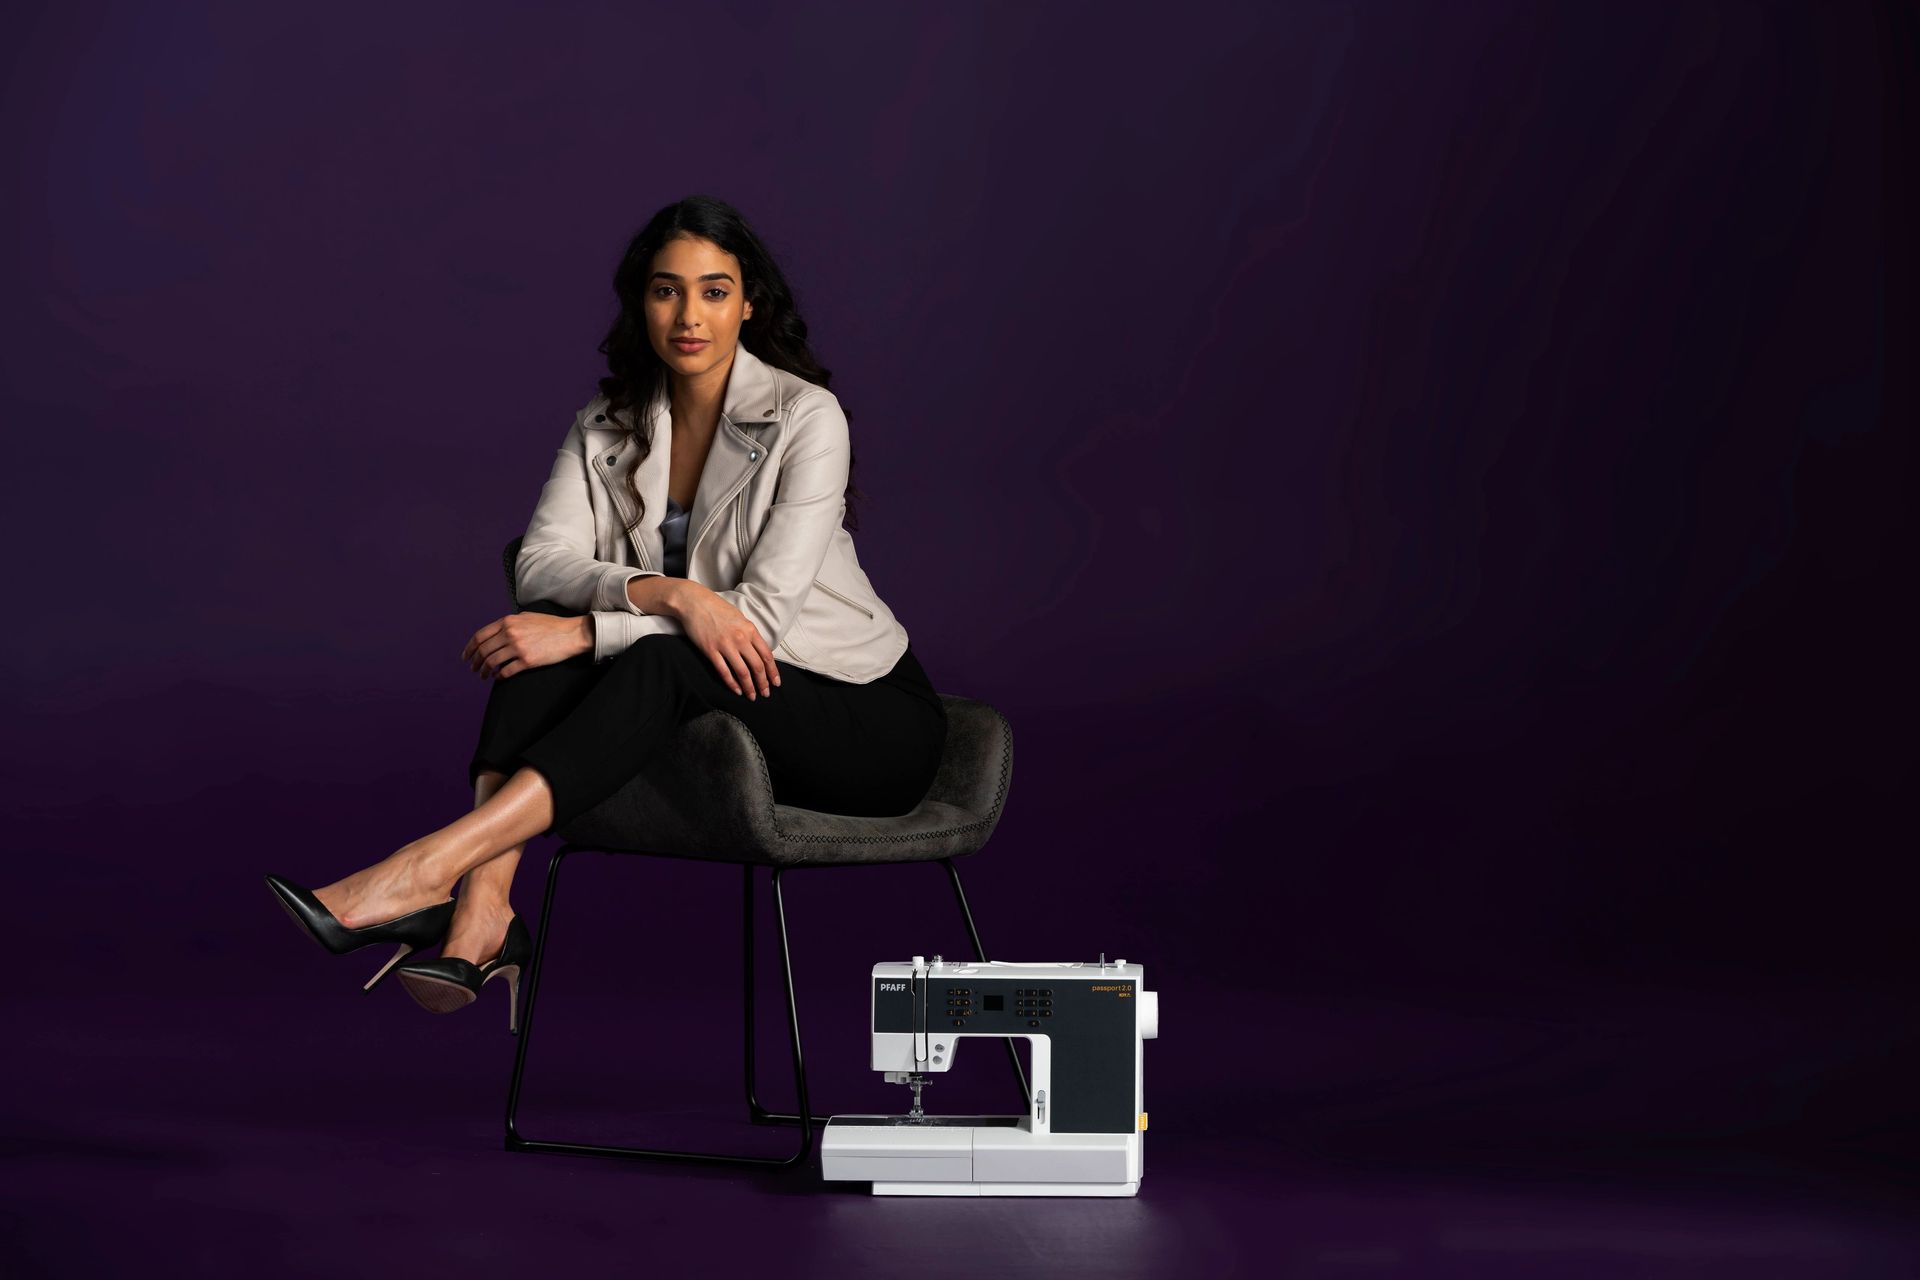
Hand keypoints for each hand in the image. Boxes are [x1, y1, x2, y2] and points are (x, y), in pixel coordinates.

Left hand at [463, 611, 590, 678]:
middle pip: (483, 650)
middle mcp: (510, 633)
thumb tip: (495, 634)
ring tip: (483, 675)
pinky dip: (499, 676)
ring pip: (491, 662)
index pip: (480, 636)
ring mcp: (518, 648)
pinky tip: (498, 677)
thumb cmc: (550, 625)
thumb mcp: (526, 617)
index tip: (466, 657)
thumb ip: (509, 623)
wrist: (571, 634)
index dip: (470, 648)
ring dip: (484, 670)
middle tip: (474, 668)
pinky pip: (506, 671)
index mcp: (507, 622)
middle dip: (475, 662)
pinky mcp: (527, 661)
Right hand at [672, 582, 779, 698]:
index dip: (773, 672)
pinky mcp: (710, 650)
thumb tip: (757, 650)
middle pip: (757, 666)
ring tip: (752, 696)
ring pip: (742, 672)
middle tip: (766, 694)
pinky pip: (724, 671)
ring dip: (749, 687)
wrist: (694, 602)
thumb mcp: (740, 618)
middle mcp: (740, 638)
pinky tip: (736, 690)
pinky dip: (731, 683)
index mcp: (750, 630)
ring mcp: (725, 645)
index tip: (776, 683)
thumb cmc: (717, 609)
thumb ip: (749, 634)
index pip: (766, 655)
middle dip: (763, 683)